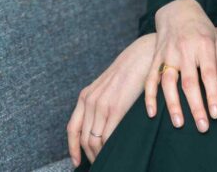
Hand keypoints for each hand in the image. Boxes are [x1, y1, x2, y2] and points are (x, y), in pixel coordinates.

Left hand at [66, 33, 155, 166]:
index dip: (73, 148)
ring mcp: (101, 105)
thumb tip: (100, 126)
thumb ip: (101, 103)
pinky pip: (107, 137)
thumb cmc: (130, 72)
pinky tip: (118, 151)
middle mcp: (89, 101)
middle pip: (84, 139)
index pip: (72, 129)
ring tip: (110, 160)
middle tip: (101, 163)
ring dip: (101, 154)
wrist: (143, 55)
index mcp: (85, 96)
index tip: (77, 162)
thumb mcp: (108, 86)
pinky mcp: (115, 108)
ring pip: (95, 141)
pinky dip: (111, 148)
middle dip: (90, 155)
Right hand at [144, 0, 216, 133]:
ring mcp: (168, 53)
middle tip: (202, 127)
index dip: (212, 94)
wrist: (178, 10)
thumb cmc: (202, 29)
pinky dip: (149, 96)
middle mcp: (185, 50)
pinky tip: (152, 112)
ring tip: (178, 124)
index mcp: (204, 45)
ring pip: (168, 82)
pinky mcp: (155, 56)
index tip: (215, 114)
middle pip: (190, 82)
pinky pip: (150, 78)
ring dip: (172, 104)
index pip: (209, 74)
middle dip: (195, 106)